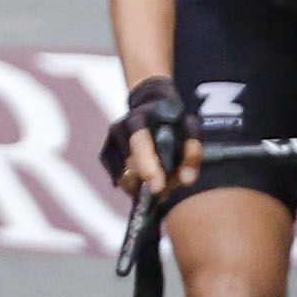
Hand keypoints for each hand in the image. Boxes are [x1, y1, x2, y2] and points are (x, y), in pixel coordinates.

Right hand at [103, 75, 194, 194]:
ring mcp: (110, 141)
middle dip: (147, 182)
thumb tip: (187, 180)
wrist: (151, 106)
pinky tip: (145, 178)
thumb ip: (192, 153)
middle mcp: (120, 127)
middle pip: (130, 165)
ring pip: (124, 176)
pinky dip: (133, 185)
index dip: (147, 166)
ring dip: (142, 185)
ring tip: (159, 180)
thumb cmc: (173, 122)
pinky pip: (118, 180)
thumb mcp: (189, 129)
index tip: (158, 187)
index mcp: (140, 118)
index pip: (139, 143)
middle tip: (163, 191)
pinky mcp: (105, 154)